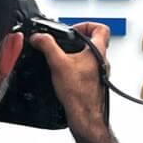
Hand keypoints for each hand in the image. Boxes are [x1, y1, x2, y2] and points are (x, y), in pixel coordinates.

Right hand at [31, 23, 110, 137]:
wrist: (85, 117)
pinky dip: (76, 69)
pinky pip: (87, 71)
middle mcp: (103, 62)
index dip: (87, 24)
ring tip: (63, 59)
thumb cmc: (79, 94)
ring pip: (91, 58)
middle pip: (95, 42)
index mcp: (98, 52)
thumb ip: (47, 46)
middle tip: (65, 44)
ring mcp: (101, 74)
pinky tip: (65, 76)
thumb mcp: (57, 63)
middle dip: (78, 41)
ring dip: (77, 56)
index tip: (73, 30)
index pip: (102, 28)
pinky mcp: (96, 84)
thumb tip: (39, 37)